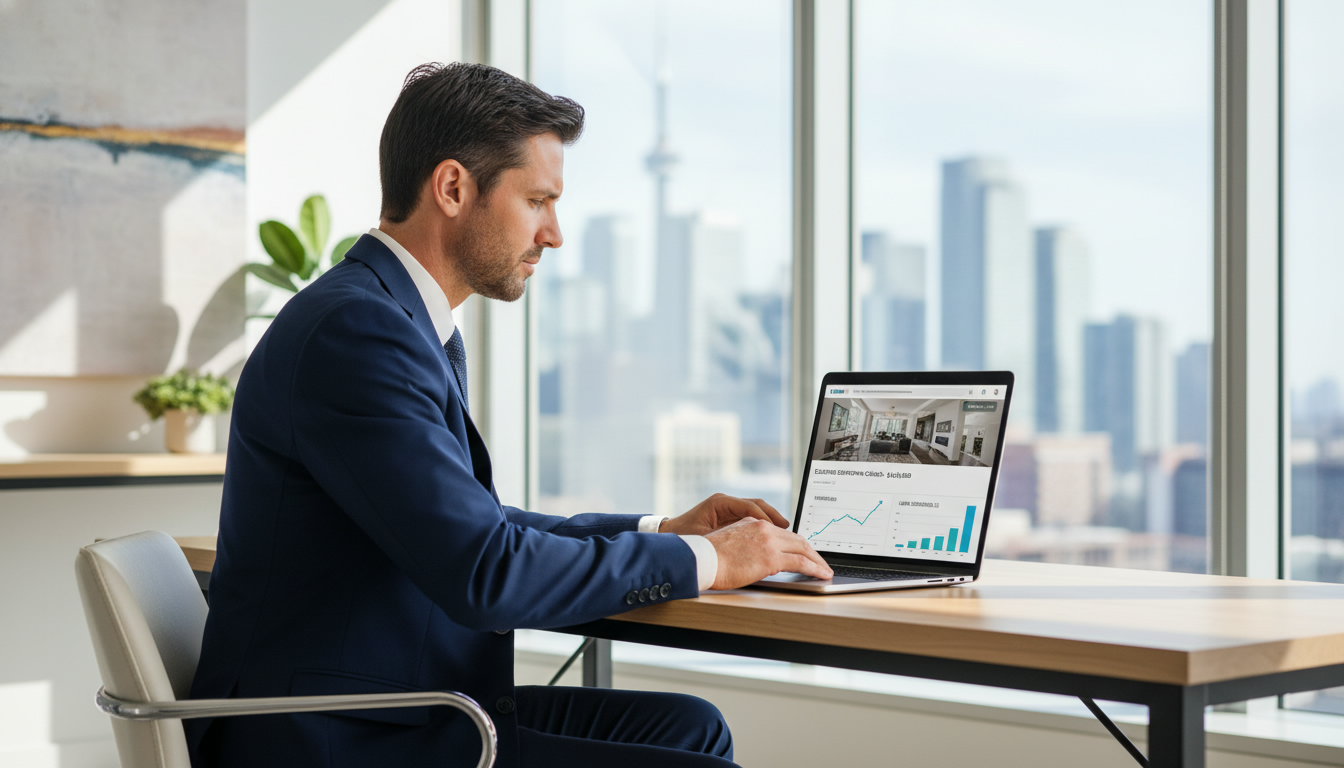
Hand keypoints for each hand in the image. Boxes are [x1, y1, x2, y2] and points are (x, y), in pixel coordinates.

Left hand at [659, 493, 788, 536]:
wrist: (668, 538)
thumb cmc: (683, 541)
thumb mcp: (705, 542)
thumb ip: (726, 542)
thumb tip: (747, 547)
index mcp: (720, 504)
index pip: (750, 507)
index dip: (766, 519)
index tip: (779, 529)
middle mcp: (725, 503)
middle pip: (757, 505)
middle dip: (774, 517)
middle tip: (789, 529)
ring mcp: (728, 508)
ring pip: (756, 510)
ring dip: (771, 520)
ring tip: (785, 532)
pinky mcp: (728, 517)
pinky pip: (750, 517)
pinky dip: (762, 525)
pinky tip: (771, 536)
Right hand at [702, 518, 833, 589]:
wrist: (701, 560)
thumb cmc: (708, 558)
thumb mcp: (729, 544)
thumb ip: (745, 545)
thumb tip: (756, 559)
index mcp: (752, 523)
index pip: (781, 533)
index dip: (796, 543)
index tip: (804, 552)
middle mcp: (763, 528)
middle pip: (796, 539)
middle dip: (811, 552)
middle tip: (820, 562)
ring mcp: (769, 542)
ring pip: (803, 549)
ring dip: (817, 561)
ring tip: (825, 570)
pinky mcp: (772, 557)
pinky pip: (802, 562)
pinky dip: (815, 568)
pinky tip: (822, 574)